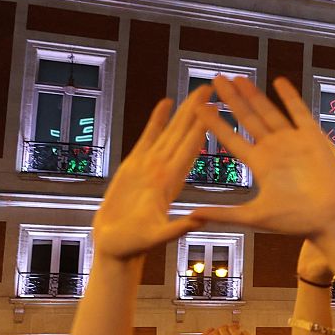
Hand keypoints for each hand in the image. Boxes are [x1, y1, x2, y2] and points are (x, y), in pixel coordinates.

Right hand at [92, 88, 213, 259]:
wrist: (116, 246)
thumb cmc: (134, 245)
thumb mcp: (156, 237)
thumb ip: (175, 229)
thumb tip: (197, 221)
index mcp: (171, 183)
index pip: (189, 149)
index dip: (202, 127)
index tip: (217, 107)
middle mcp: (165, 170)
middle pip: (185, 133)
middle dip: (199, 110)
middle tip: (214, 87)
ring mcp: (152, 166)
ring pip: (171, 131)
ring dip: (185, 111)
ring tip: (198, 90)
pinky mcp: (135, 165)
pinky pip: (149, 137)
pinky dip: (157, 120)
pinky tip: (165, 102)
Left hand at [189, 77, 334, 238]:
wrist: (331, 220)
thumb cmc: (296, 221)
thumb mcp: (254, 216)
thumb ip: (223, 213)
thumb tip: (190, 216)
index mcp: (260, 165)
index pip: (231, 139)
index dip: (215, 123)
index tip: (199, 107)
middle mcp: (274, 150)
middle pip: (248, 119)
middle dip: (232, 99)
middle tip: (216, 80)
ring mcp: (294, 142)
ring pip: (269, 112)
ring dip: (254, 95)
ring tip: (238, 78)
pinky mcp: (313, 138)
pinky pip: (300, 113)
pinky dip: (290, 97)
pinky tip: (279, 81)